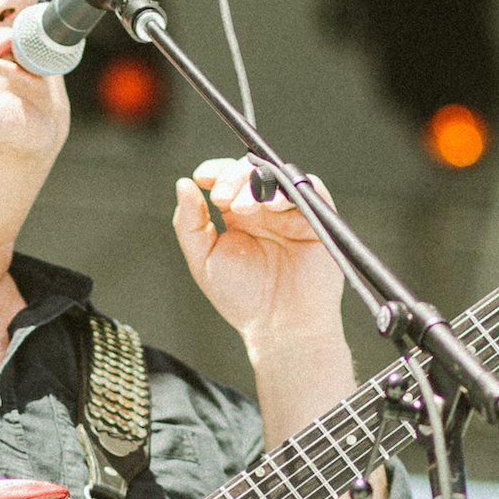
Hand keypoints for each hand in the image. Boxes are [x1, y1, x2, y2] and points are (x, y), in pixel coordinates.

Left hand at [171, 159, 345, 359]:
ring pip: (278, 176)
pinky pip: (308, 190)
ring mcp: (291, 214)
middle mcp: (265, 211)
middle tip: (222, 199)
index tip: (202, 178)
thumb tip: (182, 186)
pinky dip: (287, 191)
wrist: (280, 327)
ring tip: (242, 208)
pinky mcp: (316, 220)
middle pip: (252, 171)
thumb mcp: (204, 260)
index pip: (228, 179)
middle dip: (233, 177)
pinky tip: (270, 206)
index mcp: (239, 216)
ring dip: (257, 183)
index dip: (216, 171)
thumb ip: (189, 224)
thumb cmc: (244, 300)